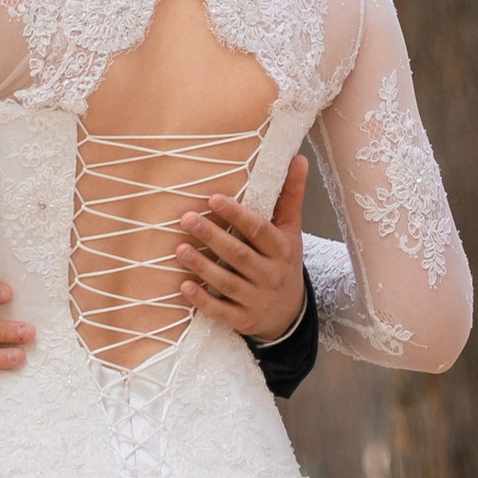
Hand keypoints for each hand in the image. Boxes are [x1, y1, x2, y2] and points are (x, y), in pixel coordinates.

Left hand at [176, 150, 308, 344]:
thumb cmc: (284, 261)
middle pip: (239, 255)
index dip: (237, 215)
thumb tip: (298, 157)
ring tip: (179, 250)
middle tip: (186, 218)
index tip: (213, 198)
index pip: (259, 230)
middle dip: (212, 236)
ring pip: (227, 283)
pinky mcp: (243, 320)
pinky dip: (203, 301)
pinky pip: (221, 311)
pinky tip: (184, 286)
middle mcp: (271, 275)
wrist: (289, 314)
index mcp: (282, 249)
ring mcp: (257, 300)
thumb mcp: (291, 230)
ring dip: (202, 267)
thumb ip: (290, 195)